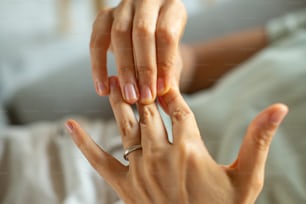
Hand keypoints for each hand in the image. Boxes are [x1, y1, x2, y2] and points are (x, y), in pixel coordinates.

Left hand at [66, 77, 287, 203]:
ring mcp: (140, 171)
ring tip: (112, 82)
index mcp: (189, 149)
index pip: (178, 108)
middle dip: (142, 91)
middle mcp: (161, 155)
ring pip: (126, 126)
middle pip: (148, 112)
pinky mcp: (125, 187)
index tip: (165, 80)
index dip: (172, 92)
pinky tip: (69, 124)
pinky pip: (100, 160)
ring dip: (119, 103)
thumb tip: (278, 108)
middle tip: (134, 71)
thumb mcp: (247, 177)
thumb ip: (258, 140)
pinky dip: (83, 142)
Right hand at [90, 0, 186, 103]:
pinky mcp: (104, 17)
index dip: (163, 64)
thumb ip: (169, 76)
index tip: (161, 90)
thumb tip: (165, 101)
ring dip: (124, 70)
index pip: (166, 34)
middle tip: (144, 97)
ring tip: (128, 97)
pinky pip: (96, 42)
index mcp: (171, 7)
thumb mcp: (173, 58)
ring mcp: (123, 7)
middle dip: (144, 69)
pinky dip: (98, 67)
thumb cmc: (164, 49)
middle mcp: (146, 1)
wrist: (148, 34)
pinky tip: (102, 89)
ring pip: (119, 35)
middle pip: (142, 33)